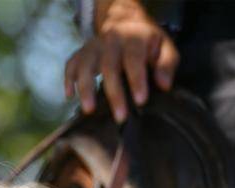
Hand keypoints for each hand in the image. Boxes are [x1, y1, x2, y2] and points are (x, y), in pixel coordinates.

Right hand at [64, 0, 178, 122]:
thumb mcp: (164, 47)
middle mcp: (111, 40)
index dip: (137, 80)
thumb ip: (166, 64)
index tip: (140, 101)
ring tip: (89, 110)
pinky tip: (70, 96)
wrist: (124, 24)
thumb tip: (164, 85)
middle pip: (108, 66)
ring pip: (85, 67)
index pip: (134, 59)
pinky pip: (70, 66)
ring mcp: (92, 47)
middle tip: (120, 117)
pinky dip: (68, 81)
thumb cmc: (146, 43)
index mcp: (133, 38)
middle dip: (114, 93)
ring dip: (85, 90)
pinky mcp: (80, 54)